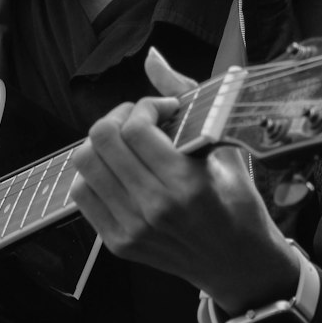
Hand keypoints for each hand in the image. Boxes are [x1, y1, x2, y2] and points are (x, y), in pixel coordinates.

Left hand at [70, 48, 298, 312]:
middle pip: (101, 140)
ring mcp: (132, 228)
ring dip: (102, 143)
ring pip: (84, 164)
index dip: (145, 105)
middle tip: (141, 120)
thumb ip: (186, 97)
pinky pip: (81, 193)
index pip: (135, 127)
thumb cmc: (239, 203)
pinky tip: (119, 170)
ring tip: (126, 144)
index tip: (165, 108)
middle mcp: (154, 207)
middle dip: (119, 117)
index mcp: (186, 183)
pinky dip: (94, 173)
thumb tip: (152, 56)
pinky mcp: (118, 243)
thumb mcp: (224, 148)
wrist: (240, 266)